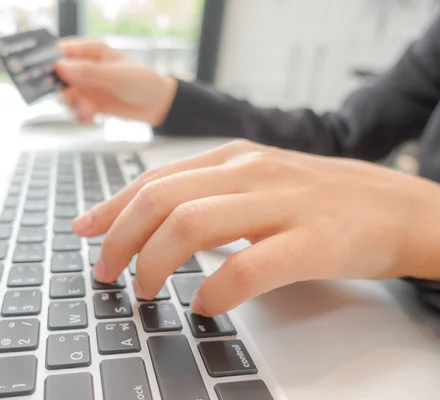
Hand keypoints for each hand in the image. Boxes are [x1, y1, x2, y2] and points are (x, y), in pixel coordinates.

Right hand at [55, 39, 176, 124]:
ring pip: (66, 96)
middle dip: (62, 89)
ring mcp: (88, 87)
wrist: (157, 105)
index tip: (51, 75)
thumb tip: (61, 67)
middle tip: (71, 97)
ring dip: (73, 105)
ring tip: (88, 109)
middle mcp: (87, 68)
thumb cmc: (142, 82)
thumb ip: (88, 72)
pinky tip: (91, 117)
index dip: (53, 62)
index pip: (63, 51)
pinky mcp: (91, 103)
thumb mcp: (115, 76)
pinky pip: (76, 110)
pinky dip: (80, 115)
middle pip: (60, 76)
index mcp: (92, 51)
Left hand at [72, 140, 439, 315]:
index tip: (83, 232)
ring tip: (147, 290)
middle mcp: (249, 171)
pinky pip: (248, 267)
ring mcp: (281, 202)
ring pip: (191, 225)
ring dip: (155, 263)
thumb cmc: (317, 199)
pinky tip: (205, 306)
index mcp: (231, 158)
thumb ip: (203, 195)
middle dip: (120, 240)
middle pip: (160, 200)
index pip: (153, 179)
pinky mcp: (313, 239)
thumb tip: (144, 221)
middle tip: (109, 273)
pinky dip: (215, 292)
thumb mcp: (254, 182)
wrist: (396, 206)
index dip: (111, 208)